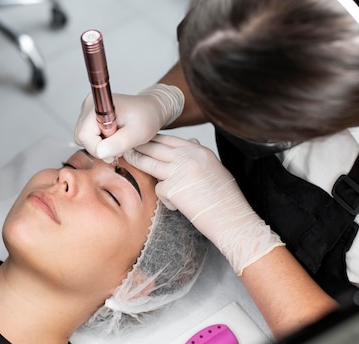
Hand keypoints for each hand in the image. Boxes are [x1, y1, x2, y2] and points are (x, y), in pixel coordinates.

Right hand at [74, 84, 183, 162]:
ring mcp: (88, 109)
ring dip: (100, 145)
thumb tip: (100, 152)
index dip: (98, 148)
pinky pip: (88, 135)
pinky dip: (100, 141)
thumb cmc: (146, 117)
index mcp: (100, 105)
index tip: (115, 151)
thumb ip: (119, 143)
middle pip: (81, 137)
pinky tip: (113, 137)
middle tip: (118, 146)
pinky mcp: (90, 116)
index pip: (84, 135)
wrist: (150, 110)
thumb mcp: (137, 133)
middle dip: (99, 147)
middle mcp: (90, 104)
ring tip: (117, 139)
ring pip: (83, 138)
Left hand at [124, 134, 283, 274]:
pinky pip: (159, 189)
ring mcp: (179, 171)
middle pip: (155, 148)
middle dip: (138, 146)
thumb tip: (191, 140)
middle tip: (126, 146)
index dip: (153, 139)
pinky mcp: (172, 189)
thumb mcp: (215, 167)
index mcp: (199, 150)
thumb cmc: (226, 197)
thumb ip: (198, 154)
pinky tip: (179, 206)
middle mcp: (188, 157)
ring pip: (149, 164)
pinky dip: (166, 199)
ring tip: (126, 159)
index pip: (169, 139)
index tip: (142, 140)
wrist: (232, 219)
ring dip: (136, 162)